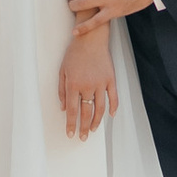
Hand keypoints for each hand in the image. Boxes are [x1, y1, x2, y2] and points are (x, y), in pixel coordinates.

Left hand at [57, 27, 116, 142]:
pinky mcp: (110, 79)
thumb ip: (62, 91)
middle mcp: (87, 86)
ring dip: (96, 122)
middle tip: (82, 137)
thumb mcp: (62, 71)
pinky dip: (113, 108)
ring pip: (100, 109)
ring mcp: (101, 83)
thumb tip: (64, 108)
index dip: (71, 125)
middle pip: (86, 113)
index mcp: (73, 85)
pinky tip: (111, 116)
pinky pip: (113, 97)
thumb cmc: (74, 53)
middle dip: (83, 128)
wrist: (90, 38)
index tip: (70, 134)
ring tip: (93, 130)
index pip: (72, 111)